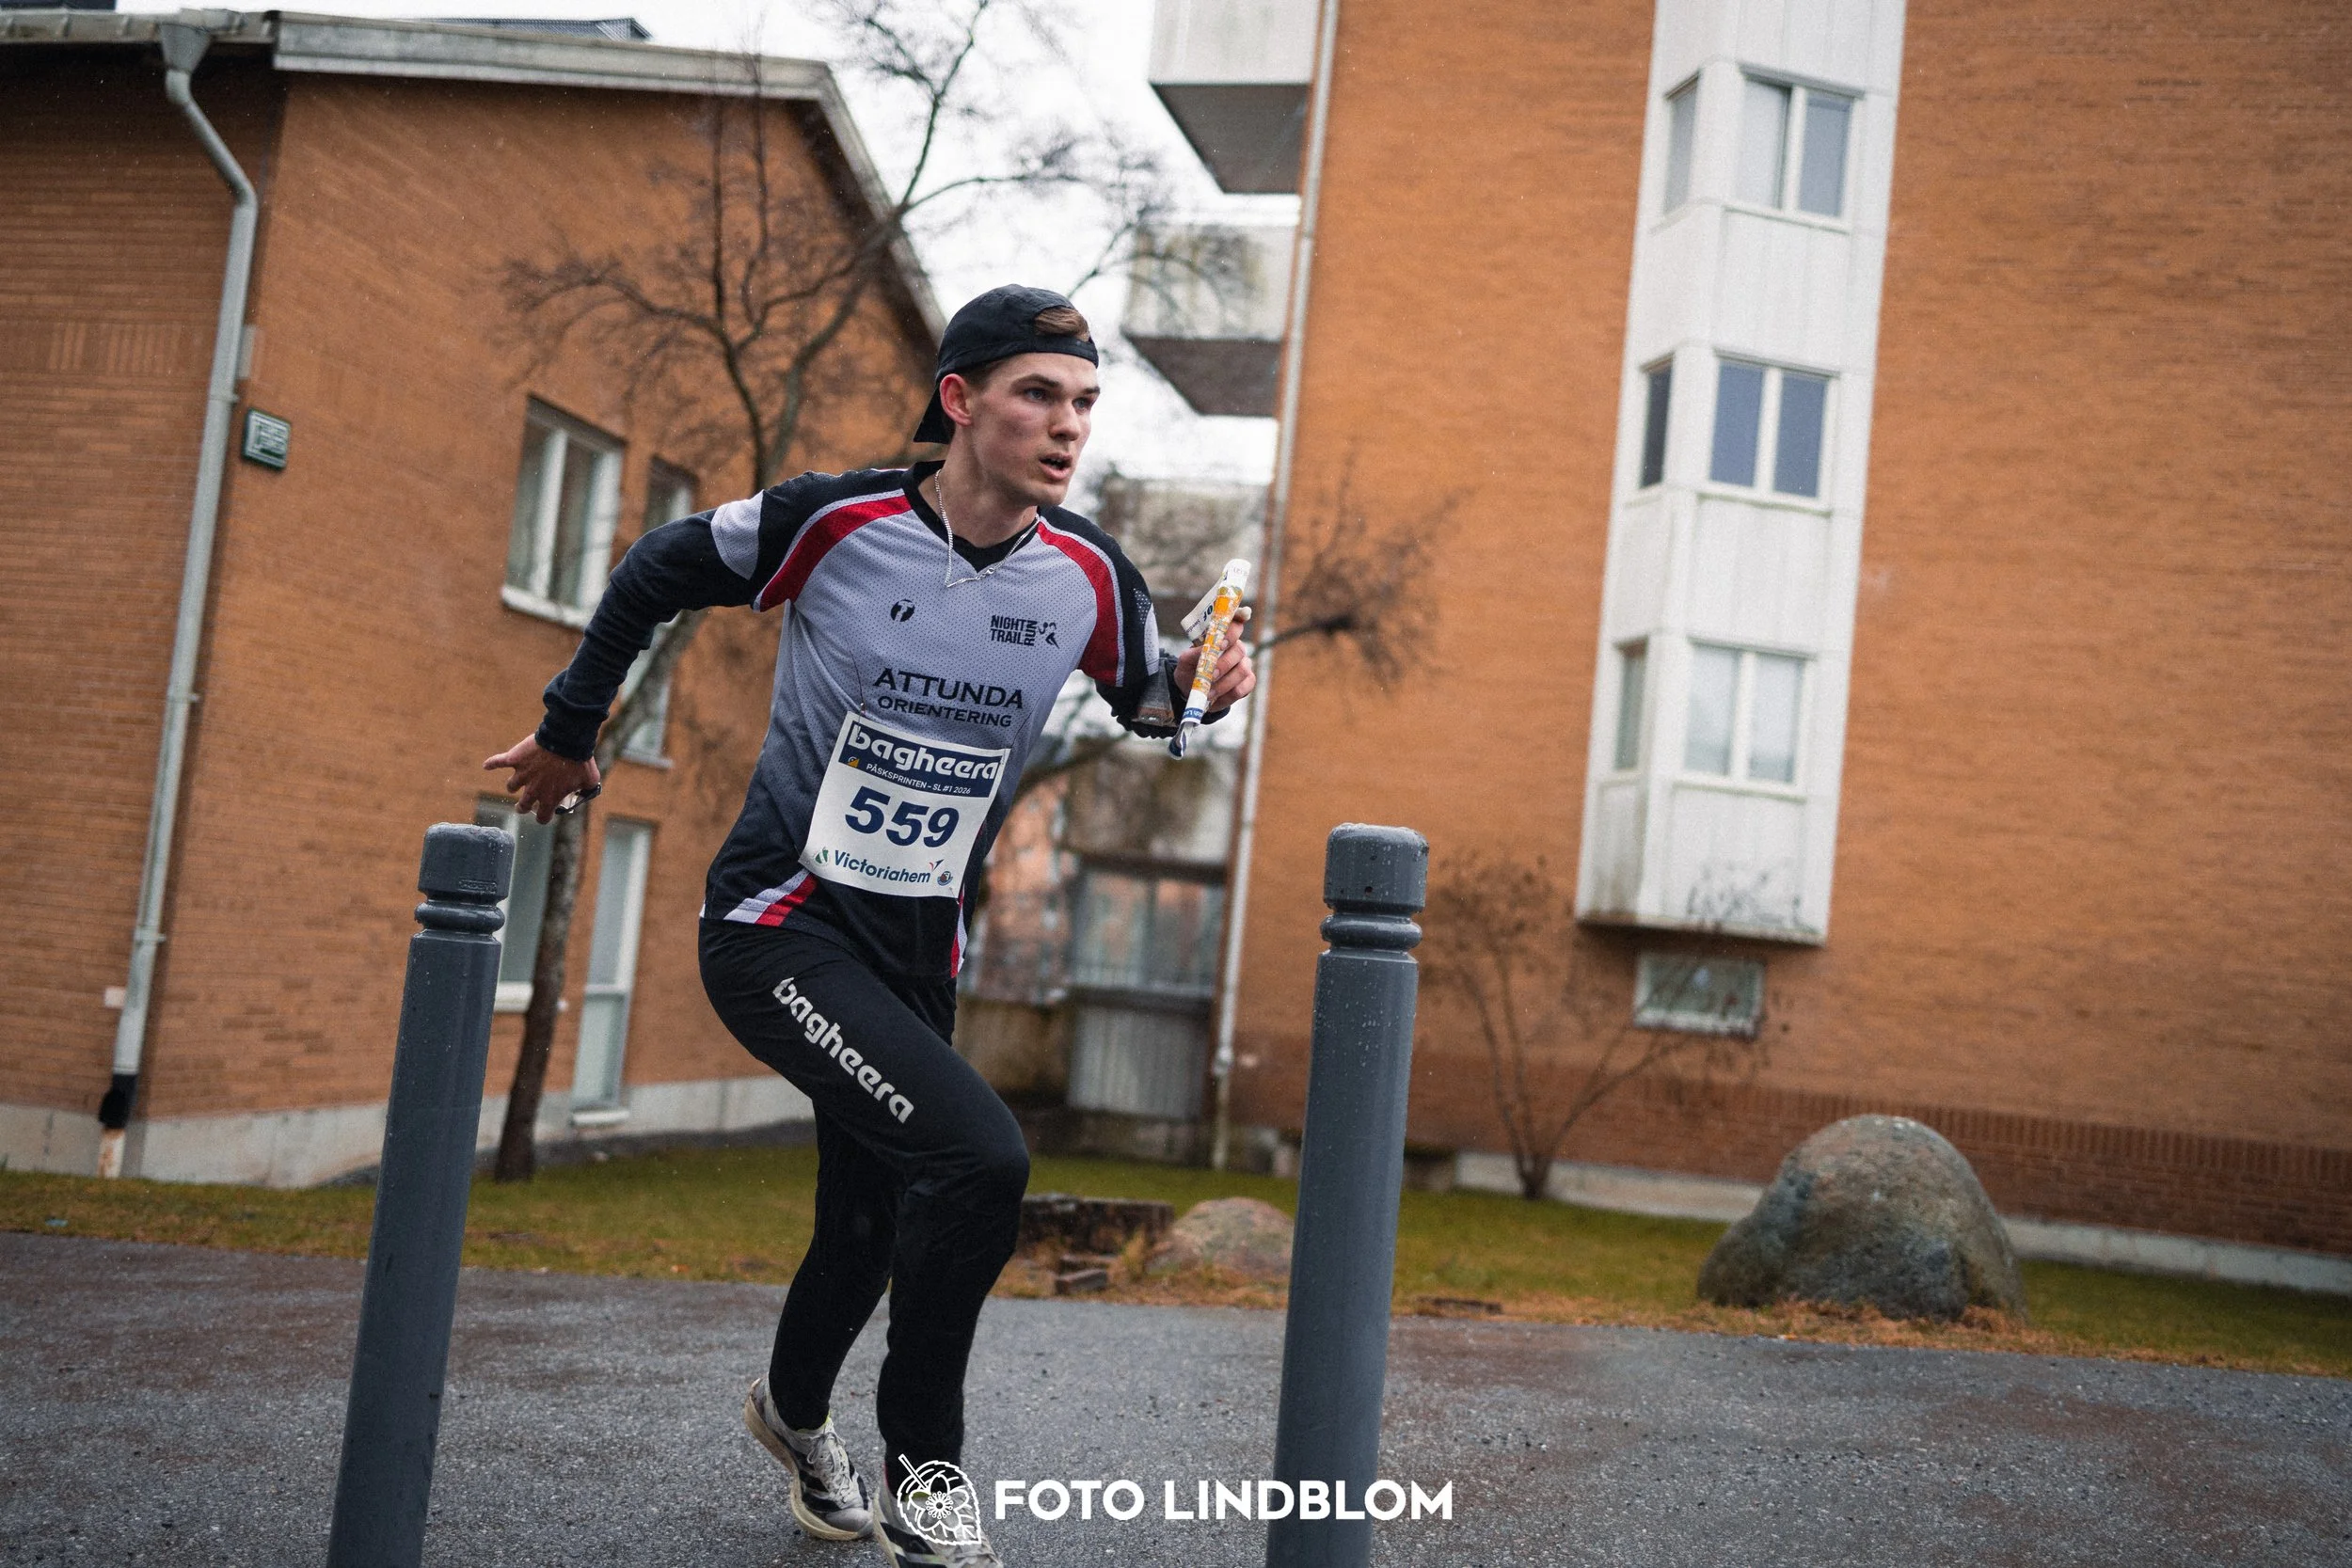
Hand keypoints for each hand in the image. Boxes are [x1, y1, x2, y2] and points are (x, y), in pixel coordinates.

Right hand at [483, 734, 599, 823]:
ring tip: (517, 781)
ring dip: (514, 785)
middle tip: (523, 804)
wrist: (566, 740)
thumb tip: (586, 791)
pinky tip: (487, 766)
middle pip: (522, 806)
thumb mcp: (590, 779)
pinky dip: (491, 764)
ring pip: (511, 786)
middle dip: (522, 806)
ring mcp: (522, 774)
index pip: (542, 817)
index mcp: (549, 798)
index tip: (544, 813)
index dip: (543, 817)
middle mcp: (533, 790)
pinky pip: (498, 762)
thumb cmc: (579, 761)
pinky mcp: (514, 759)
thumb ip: (587, 788)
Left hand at [1172, 604, 1256, 714]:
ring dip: (1224, 683)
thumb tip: (1204, 651)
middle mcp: (1236, 648)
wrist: (1192, 690)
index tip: (1221, 641)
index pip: (1235, 624)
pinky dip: (1229, 695)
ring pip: (1242, 670)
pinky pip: (1245, 687)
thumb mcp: (1185, 661)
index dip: (1232, 630)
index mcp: (1222, 637)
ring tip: (1209, 692)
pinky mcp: (1247, 682)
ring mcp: (1244, 664)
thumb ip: (1193, 654)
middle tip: (1211, 675)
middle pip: (1239, 649)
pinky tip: (1216, 698)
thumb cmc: (1190, 670)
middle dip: (1224, 663)